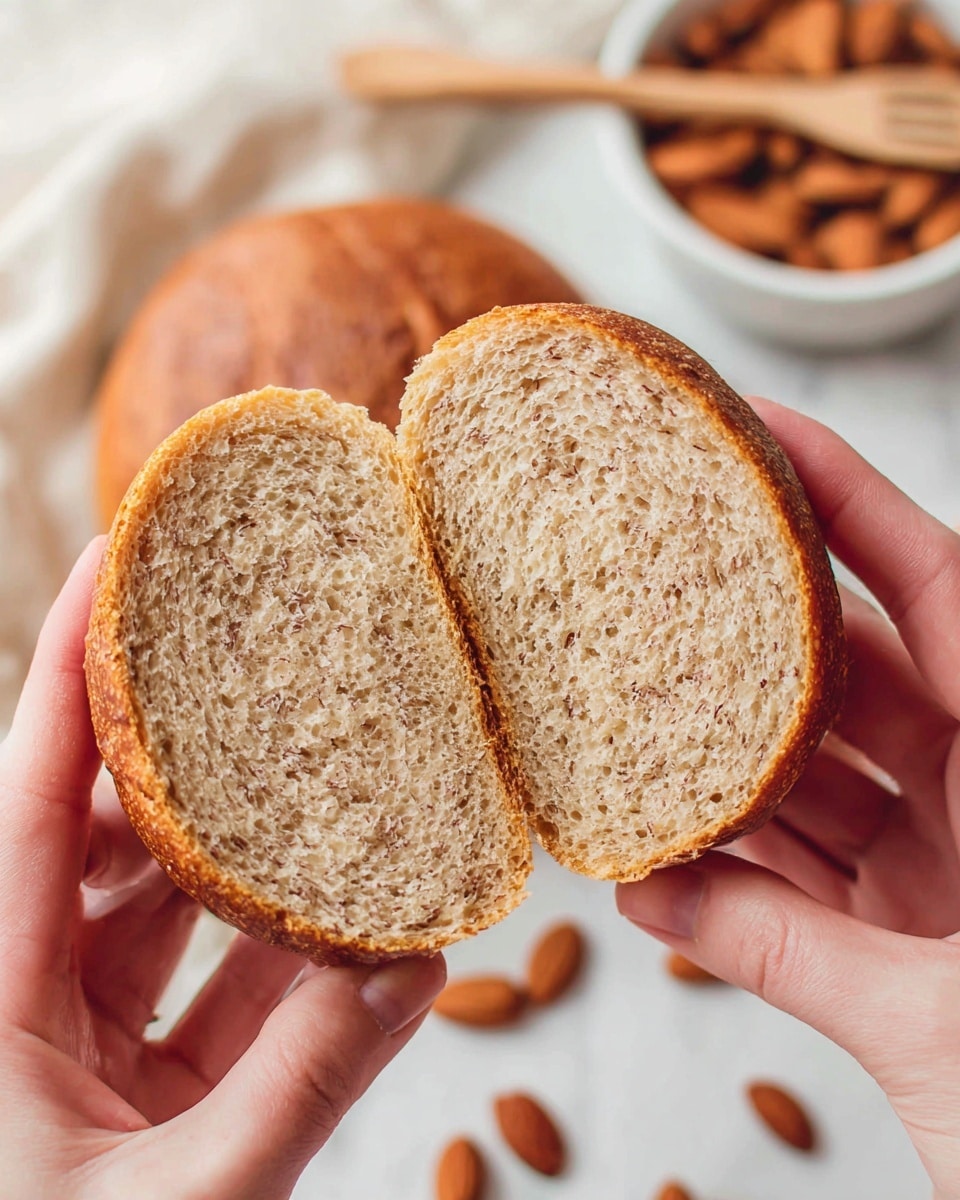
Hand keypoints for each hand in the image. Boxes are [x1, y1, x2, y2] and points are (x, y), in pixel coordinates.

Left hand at [0, 538, 445, 1199]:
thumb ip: (300, 1088)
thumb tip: (415, 968)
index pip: (27, 795)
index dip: (73, 671)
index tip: (120, 563)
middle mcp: (29, 1006)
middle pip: (118, 841)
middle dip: (201, 762)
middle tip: (279, 675)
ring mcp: (90, 1058)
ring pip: (186, 926)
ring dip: (272, 877)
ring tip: (353, 800)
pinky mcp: (148, 1107)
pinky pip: (232, 1014)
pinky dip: (302, 986)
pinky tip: (381, 948)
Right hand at [617, 397, 959, 1198]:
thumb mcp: (937, 1034)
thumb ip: (787, 954)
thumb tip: (649, 896)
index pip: (939, 589)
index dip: (851, 501)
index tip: (760, 432)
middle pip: (856, 678)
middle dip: (747, 645)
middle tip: (644, 593)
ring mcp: (956, 869)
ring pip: (823, 782)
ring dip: (727, 775)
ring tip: (625, 744)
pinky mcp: (923, 940)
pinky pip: (817, 877)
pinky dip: (743, 876)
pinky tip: (662, 872)